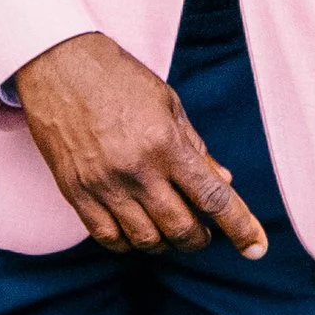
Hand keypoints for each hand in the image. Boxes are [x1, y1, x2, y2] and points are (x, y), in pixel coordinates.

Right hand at [13, 30, 268, 258]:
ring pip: (145, 240)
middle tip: (204, 232)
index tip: (256, 249)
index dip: (240, 227)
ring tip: (171, 229)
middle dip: (200, 239)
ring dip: (166, 243)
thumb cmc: (119, 79)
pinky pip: (107, 238)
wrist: (58, 66)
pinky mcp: (76, 193)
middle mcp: (136, 170)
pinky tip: (138, 230)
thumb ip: (196, 148)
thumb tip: (224, 182)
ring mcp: (103, 185)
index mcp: (166, 144)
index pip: (213, 198)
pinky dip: (129, 243)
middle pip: (181, 229)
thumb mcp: (169, 105)